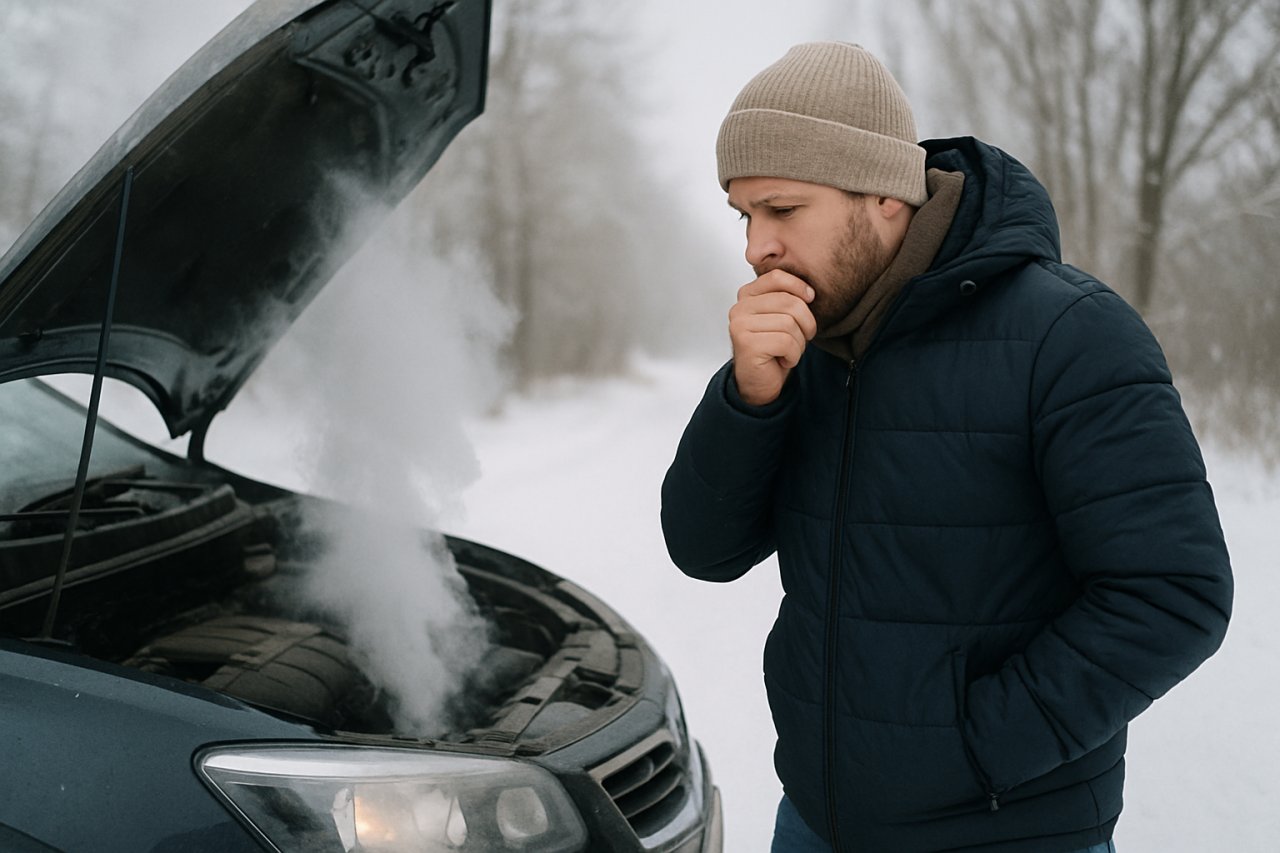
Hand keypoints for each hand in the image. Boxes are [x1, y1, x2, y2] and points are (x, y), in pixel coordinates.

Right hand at [728, 269, 816, 405]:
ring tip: (787, 351)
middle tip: (800, 337)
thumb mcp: (782, 316)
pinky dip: (792, 355)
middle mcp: (739, 308)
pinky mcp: (746, 343)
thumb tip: (810, 291)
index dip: (799, 287)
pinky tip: (782, 360)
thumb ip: (788, 298)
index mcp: (747, 296)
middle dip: (805, 323)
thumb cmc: (773, 349)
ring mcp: (740, 325)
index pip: (777, 277)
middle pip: (789, 302)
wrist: (759, 382)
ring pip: (790, 324)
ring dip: (798, 343)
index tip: (809, 299)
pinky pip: (786, 342)